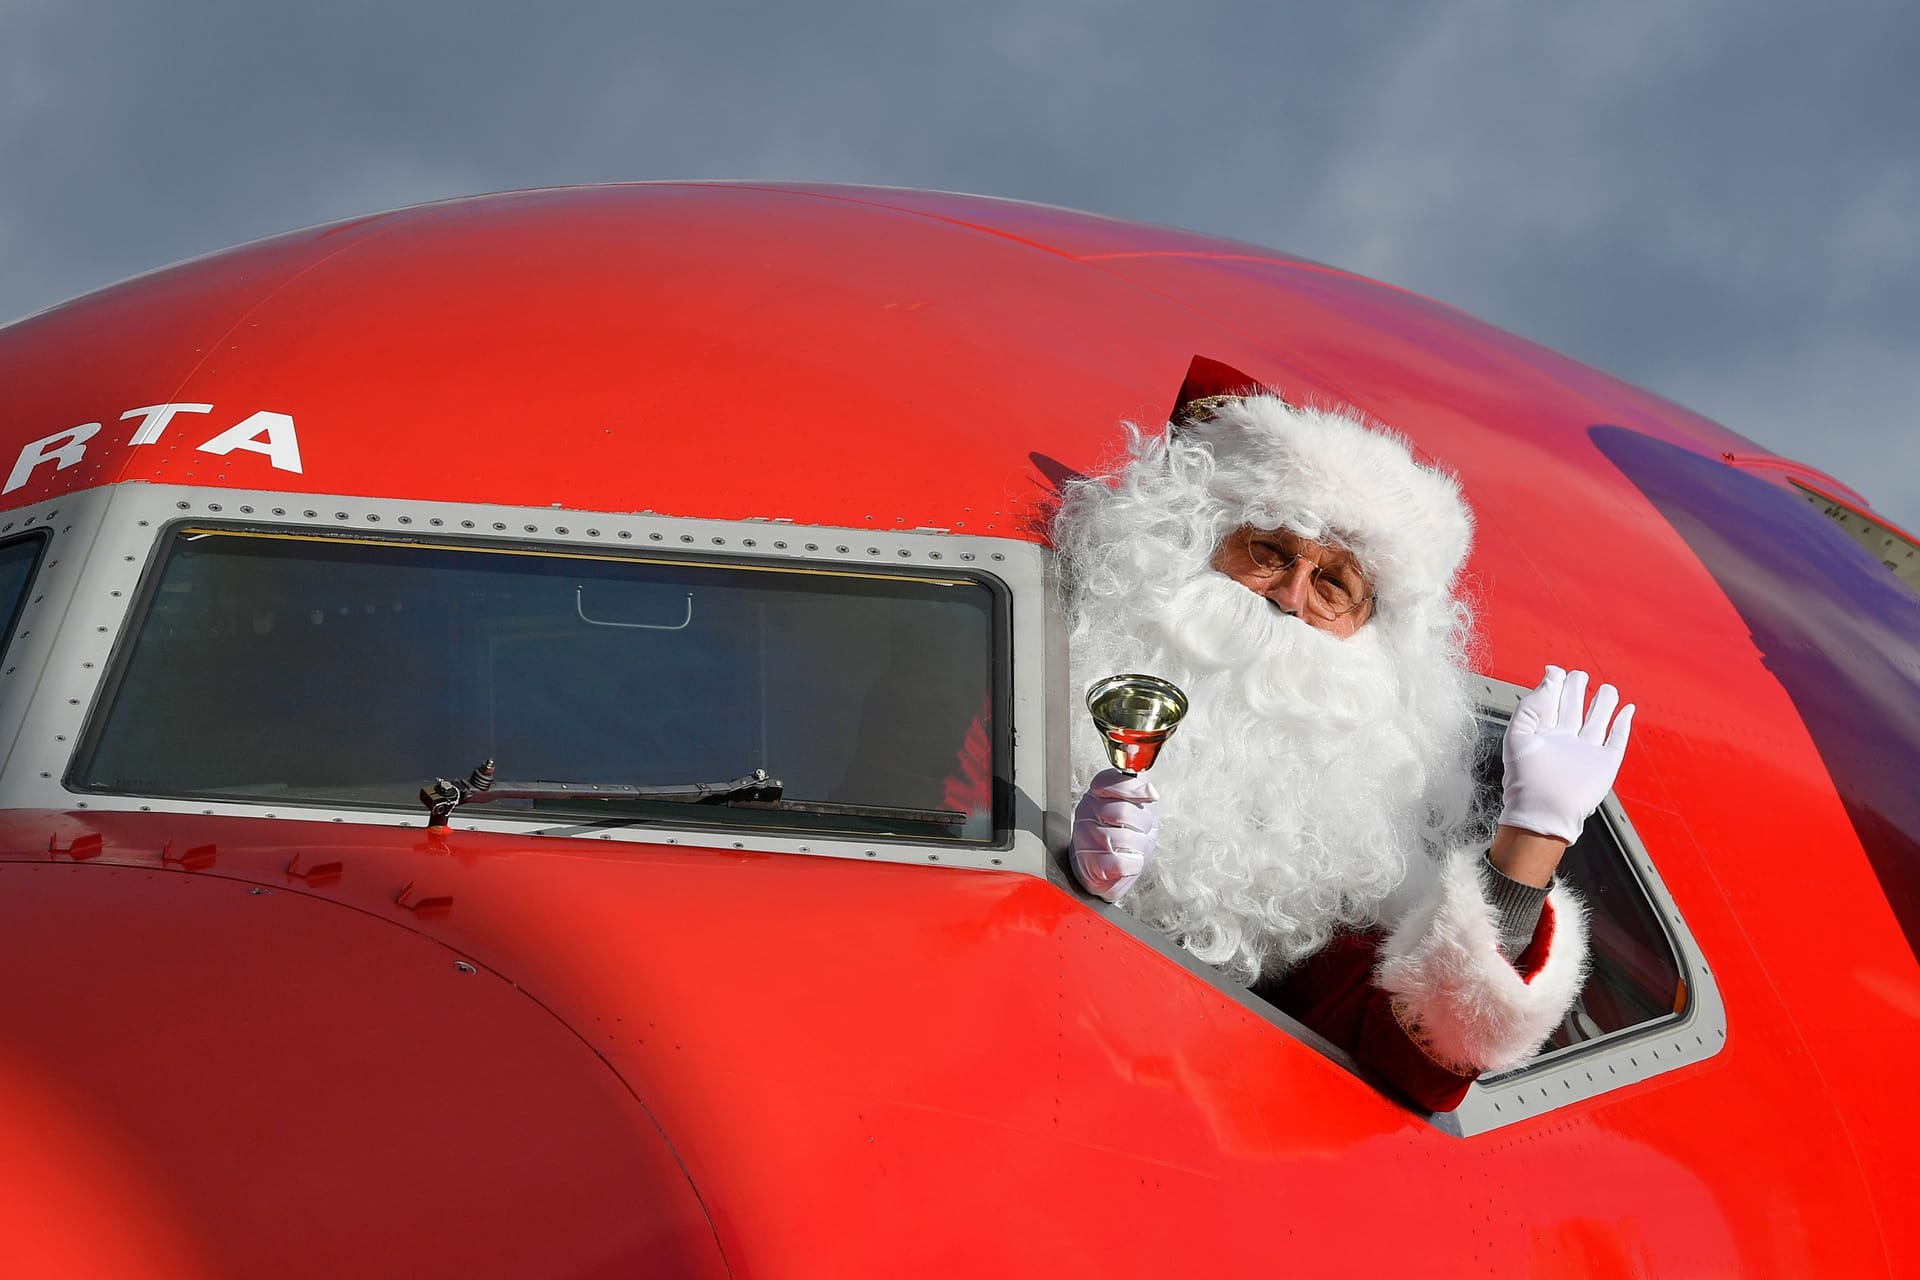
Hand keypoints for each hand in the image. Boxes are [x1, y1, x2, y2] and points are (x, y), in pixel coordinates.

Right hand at [1070, 768, 1157, 902]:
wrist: (1105, 871)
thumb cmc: (1121, 837)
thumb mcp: (1134, 808)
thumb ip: (1138, 794)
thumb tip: (1149, 791)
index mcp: (1097, 794)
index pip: (1110, 782)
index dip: (1133, 790)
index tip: (1147, 798)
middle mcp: (1087, 812)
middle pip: (1123, 811)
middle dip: (1142, 825)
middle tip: (1138, 830)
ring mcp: (1086, 838)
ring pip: (1125, 839)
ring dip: (1139, 847)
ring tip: (1132, 848)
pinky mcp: (1092, 864)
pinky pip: (1122, 862)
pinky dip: (1133, 864)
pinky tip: (1127, 861)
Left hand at [1499, 666, 1634, 844]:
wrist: (1542, 812)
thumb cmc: (1524, 779)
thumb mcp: (1519, 734)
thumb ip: (1532, 705)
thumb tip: (1549, 678)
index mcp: (1543, 734)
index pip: (1551, 702)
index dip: (1554, 685)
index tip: (1555, 671)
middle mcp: (1565, 740)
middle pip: (1575, 707)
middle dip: (1577, 689)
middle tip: (1578, 674)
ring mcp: (1586, 751)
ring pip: (1598, 720)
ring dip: (1603, 702)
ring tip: (1606, 688)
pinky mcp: (1604, 764)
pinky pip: (1617, 739)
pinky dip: (1623, 724)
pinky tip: (1627, 709)